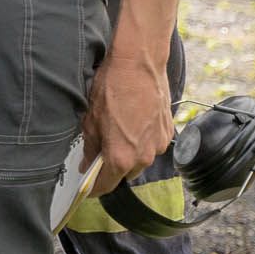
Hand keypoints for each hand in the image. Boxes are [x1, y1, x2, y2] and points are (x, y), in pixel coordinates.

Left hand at [82, 47, 176, 185]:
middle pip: (124, 173)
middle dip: (111, 167)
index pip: (106, 185)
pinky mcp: (168, 132)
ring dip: (128, 152)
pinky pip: (151, 144)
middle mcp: (143, 156)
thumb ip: (90, 147)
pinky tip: (132, 122)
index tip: (86, 187)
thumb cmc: (111, 88)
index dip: (94, 188)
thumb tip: (87, 164)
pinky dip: (141, 140)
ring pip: (140, 159)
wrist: (139, 64)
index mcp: (121, 157)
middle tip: (98, 152)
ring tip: (117, 130)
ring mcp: (158, 145)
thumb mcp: (90, 119)